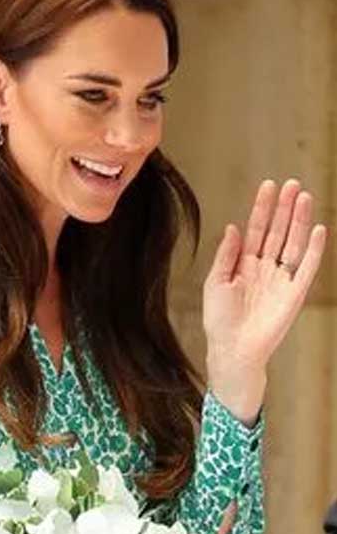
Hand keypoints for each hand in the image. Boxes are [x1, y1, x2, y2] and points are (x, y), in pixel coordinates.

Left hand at [203, 179, 326, 423]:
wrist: (232, 349)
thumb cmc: (220, 320)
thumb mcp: (216, 282)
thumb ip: (226, 255)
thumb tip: (233, 226)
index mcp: (244, 264)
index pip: (256, 229)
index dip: (262, 208)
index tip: (269, 185)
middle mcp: (265, 268)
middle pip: (278, 231)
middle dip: (284, 208)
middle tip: (292, 184)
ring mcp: (281, 279)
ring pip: (293, 243)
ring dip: (299, 221)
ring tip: (304, 197)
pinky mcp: (294, 294)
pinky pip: (306, 268)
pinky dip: (313, 249)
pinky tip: (318, 229)